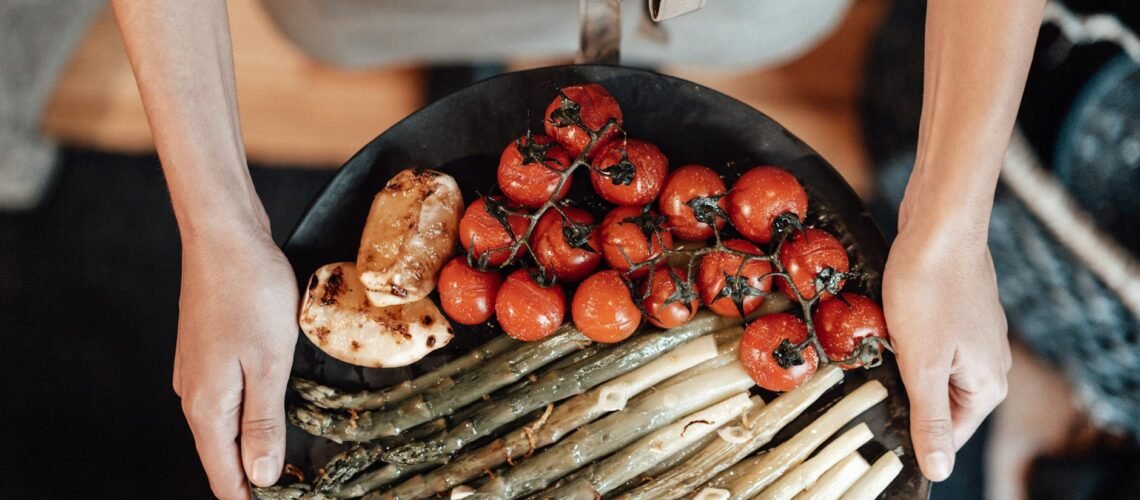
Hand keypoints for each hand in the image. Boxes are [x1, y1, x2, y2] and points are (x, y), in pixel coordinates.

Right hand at [173, 227, 298, 498]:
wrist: (223, 236)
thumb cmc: (248, 291)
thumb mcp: (268, 362)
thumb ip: (263, 422)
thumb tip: (258, 477)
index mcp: (207, 407)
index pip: (224, 476)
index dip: (252, 498)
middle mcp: (195, 396)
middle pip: (223, 457)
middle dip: (255, 478)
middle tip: (296, 486)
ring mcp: (199, 374)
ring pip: (226, 428)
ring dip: (254, 448)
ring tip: (289, 464)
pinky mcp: (209, 354)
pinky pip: (230, 401)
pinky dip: (251, 417)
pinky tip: (273, 415)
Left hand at [882, 224, 1010, 481]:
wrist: (939, 223)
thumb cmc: (931, 288)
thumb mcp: (923, 364)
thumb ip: (930, 419)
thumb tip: (938, 471)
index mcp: (987, 386)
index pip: (948, 434)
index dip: (911, 430)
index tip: (879, 412)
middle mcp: (989, 364)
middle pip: (936, 401)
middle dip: (902, 389)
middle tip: (877, 365)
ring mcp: (974, 336)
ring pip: (926, 368)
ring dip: (899, 359)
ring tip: (881, 339)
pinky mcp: (955, 312)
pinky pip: (924, 340)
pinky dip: (902, 334)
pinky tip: (886, 318)